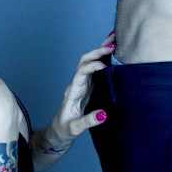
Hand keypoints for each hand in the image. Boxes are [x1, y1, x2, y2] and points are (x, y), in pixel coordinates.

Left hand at [33, 32, 113, 162]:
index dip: (92, 67)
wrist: (57, 133)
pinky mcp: (88, 86)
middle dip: (97, 50)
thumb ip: (88, 122)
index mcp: (72, 92)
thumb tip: (103, 114)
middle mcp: (76, 84)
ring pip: (89, 61)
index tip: (105, 66)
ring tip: (114, 38)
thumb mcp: (74, 129)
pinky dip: (103, 57)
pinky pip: (95, 67)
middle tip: (113, 44)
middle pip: (84, 61)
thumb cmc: (64, 131)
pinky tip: (112, 50)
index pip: (81, 73)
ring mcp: (82, 84)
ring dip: (100, 49)